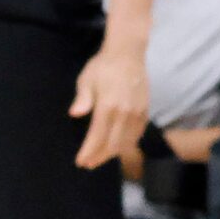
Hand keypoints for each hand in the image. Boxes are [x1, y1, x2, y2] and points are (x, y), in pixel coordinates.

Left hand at [70, 40, 148, 168]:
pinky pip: (137, 135)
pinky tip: (118, 148)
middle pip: (112, 145)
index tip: (80, 161)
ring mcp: (136, 114)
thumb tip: (74, 114)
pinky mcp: (145, 112)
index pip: (97, 137)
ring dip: (113, 154)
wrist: (128, 54)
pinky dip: (127, 145)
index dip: (89, 152)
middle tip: (88, 164)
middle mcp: (124, 113)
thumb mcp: (87, 79)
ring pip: (126, 143)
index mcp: (108, 106)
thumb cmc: (103, 66)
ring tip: (101, 158)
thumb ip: (83, 99)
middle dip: (99, 157)